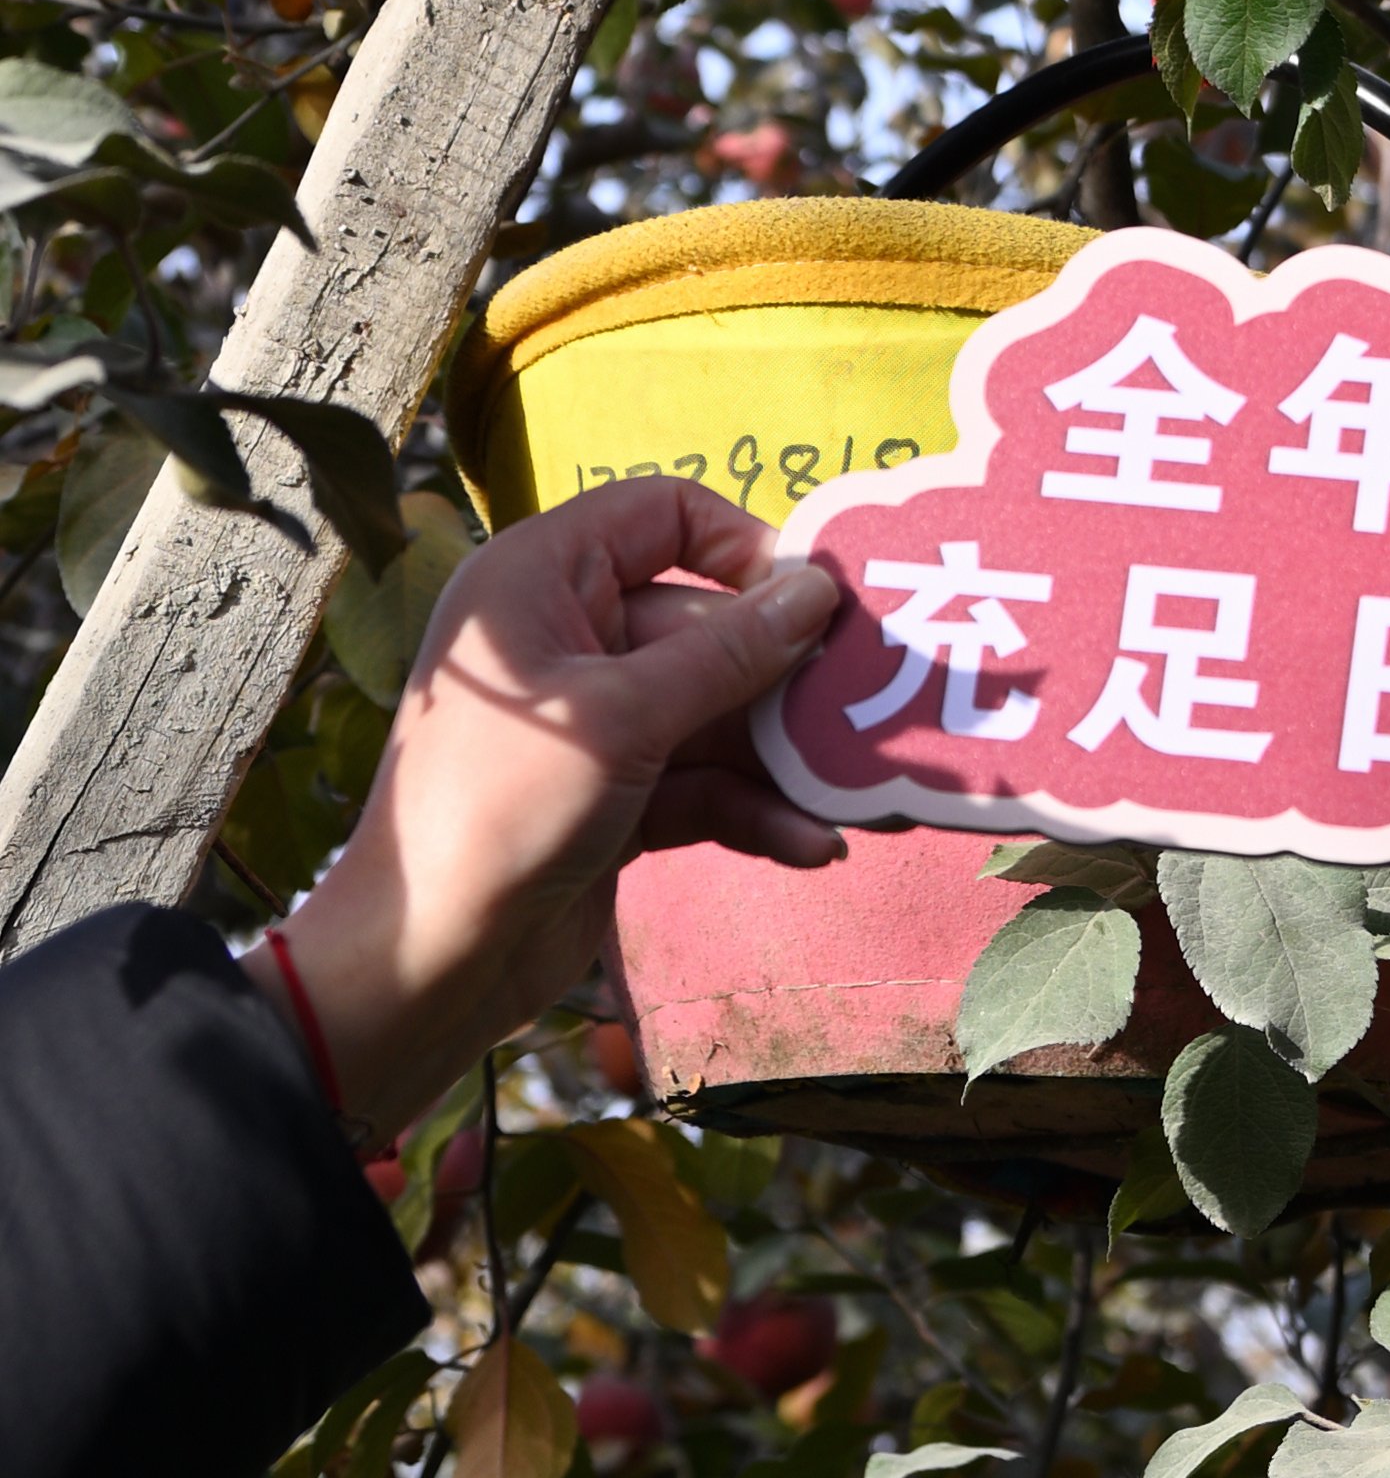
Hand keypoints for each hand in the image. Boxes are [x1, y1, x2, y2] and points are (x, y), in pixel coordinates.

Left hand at [249, 484, 845, 1144]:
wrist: (427, 962)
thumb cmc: (500, 808)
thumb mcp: (623, 719)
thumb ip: (728, 653)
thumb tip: (818, 589)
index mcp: (541, 582)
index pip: (661, 516)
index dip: (742, 544)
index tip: (814, 597)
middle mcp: (568, 638)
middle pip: (708, 625)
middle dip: (788, 676)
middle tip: (874, 706)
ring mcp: (595, 723)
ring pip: (716, 713)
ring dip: (786, 757)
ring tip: (867, 794)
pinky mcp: (615, 797)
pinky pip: (702, 783)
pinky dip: (754, 811)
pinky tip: (812, 844)